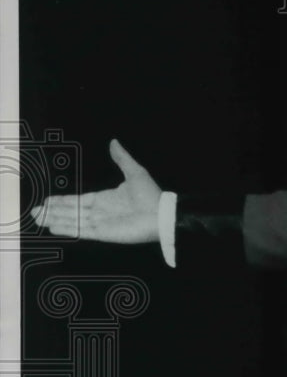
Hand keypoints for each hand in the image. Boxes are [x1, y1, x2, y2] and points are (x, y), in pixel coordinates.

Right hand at [31, 139, 160, 242]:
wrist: (161, 214)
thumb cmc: (151, 195)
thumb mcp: (134, 172)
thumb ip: (121, 158)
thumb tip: (114, 142)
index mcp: (106, 199)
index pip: (79, 200)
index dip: (63, 201)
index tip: (48, 201)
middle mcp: (101, 212)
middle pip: (71, 212)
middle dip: (53, 211)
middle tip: (35, 211)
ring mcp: (101, 223)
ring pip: (72, 221)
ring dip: (55, 219)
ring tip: (37, 218)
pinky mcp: (104, 233)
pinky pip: (82, 230)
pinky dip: (67, 228)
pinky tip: (53, 227)